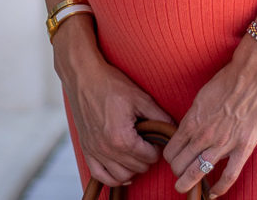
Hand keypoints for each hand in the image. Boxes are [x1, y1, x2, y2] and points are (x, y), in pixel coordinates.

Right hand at [54, 16, 175, 186]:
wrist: (84, 78)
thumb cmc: (111, 85)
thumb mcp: (140, 97)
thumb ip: (158, 115)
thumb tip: (172, 128)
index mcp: (122, 138)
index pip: (149, 157)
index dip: (158, 148)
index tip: (157, 138)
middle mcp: (107, 149)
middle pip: (136, 168)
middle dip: (147, 158)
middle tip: (149, 144)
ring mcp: (95, 151)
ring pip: (120, 176)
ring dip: (132, 169)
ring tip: (138, 155)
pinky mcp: (86, 149)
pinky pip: (100, 175)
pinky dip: (112, 177)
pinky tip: (122, 170)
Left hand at [163, 34, 256, 196]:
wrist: (253, 74)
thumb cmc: (227, 80)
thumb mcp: (201, 96)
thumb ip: (194, 116)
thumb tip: (188, 129)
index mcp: (192, 120)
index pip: (171, 150)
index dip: (170, 157)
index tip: (173, 158)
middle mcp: (204, 135)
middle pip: (180, 165)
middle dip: (177, 171)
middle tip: (178, 173)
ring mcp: (223, 143)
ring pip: (198, 173)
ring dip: (188, 183)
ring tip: (184, 187)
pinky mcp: (243, 147)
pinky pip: (229, 176)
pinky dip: (219, 188)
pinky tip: (213, 194)